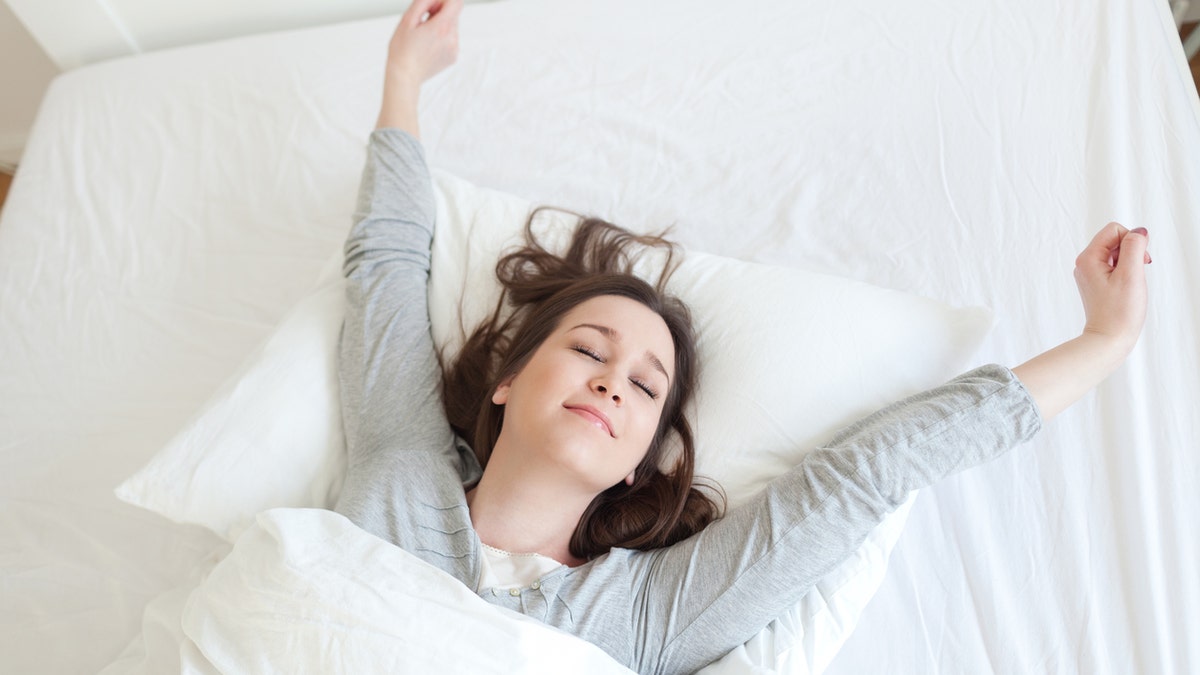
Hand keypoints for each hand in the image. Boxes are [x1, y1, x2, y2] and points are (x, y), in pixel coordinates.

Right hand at [385, 0, 463, 89]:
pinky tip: (428, 46)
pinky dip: (442, 38)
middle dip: (440, 12)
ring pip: (452, 27)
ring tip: (424, 36)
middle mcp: (452, 38)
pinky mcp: (453, 57)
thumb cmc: (402, 50)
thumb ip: (423, 2)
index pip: (456, 2)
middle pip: (454, 14)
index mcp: (441, 27)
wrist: (405, 76)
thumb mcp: (408, 19)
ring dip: (441, 25)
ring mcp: (454, 49)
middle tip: (423, 21)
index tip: (431, 5)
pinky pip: (451, 40)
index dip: (444, 0)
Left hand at [1012, 222, 1151, 420]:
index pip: (1114, 230)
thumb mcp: (1131, 274)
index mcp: (1087, 258)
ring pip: (1116, 254)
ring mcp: (1090, 273)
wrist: (1108, 340)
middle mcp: (1084, 263)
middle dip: (1131, 251)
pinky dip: (1125, 272)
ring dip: (1129, 262)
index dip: (1132, 240)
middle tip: (1137, 273)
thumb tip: (1139, 231)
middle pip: (1114, 240)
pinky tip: (1127, 288)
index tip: (1140, 261)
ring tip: (1131, 283)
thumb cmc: (1119, 312)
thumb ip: (1135, 247)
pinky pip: (1114, 266)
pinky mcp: (1096, 283)